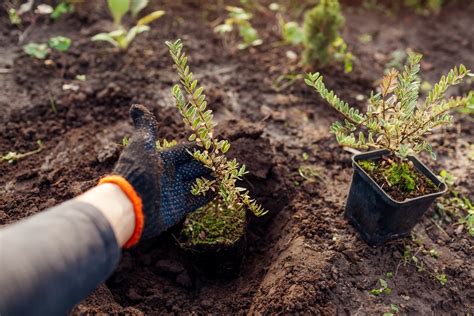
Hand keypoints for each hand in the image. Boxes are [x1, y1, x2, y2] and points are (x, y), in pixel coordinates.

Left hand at [112, 104, 211, 243]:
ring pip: (198, 182)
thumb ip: (145, 127)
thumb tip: (136, 107)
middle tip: (224, 161)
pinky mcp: (178, 209)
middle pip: (194, 167)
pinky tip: (219, 189)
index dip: (200, 148)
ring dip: (211, 178)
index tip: (216, 145)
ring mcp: (174, 193)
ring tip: (225, 174)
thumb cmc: (136, 172)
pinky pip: (197, 200)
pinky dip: (208, 194)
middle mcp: (168, 176)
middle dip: (209, 164)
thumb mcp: (141, 145)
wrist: (129, 206)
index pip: (186, 151)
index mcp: (162, 159)